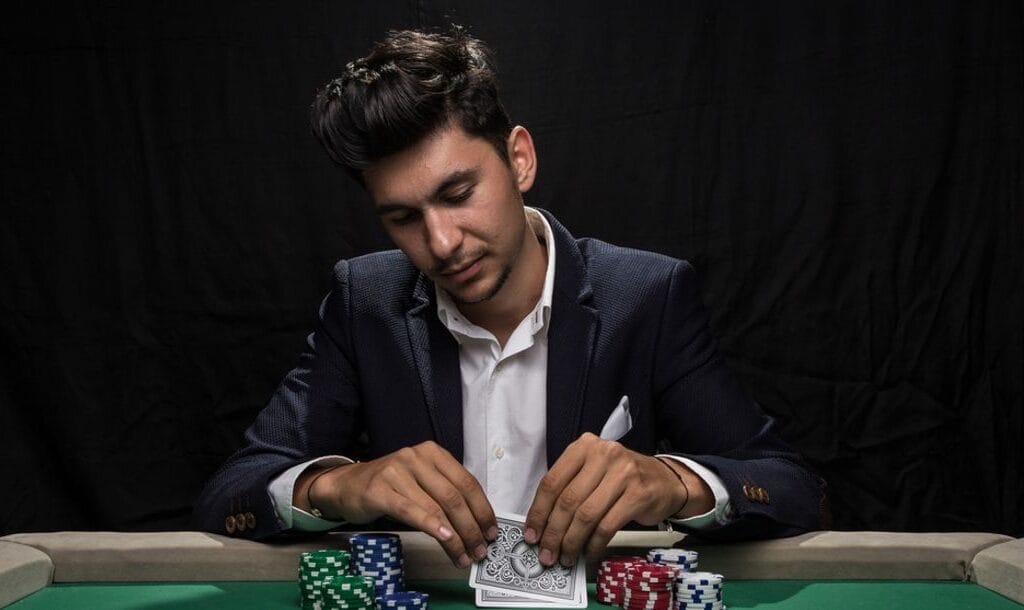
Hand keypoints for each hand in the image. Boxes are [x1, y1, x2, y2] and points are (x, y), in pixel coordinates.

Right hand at [296, 441, 497, 567]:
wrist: (347, 485)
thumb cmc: (390, 485)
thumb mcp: (421, 482)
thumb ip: (446, 495)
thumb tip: (476, 525)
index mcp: (433, 453)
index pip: (467, 482)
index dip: (483, 509)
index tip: (491, 532)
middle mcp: (416, 457)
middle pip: (454, 497)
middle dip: (472, 528)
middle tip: (480, 550)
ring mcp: (397, 471)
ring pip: (436, 507)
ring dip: (455, 536)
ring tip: (463, 555)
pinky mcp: (380, 490)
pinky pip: (411, 511)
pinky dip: (431, 526)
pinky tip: (444, 539)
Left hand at [523, 432, 711, 566]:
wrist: (664, 480)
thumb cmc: (621, 478)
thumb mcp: (592, 471)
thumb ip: (569, 488)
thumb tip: (542, 524)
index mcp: (584, 446)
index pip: (552, 481)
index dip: (538, 512)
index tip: (531, 534)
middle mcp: (603, 455)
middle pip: (567, 500)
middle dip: (553, 532)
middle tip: (546, 553)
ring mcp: (623, 473)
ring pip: (586, 515)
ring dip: (572, 542)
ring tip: (566, 557)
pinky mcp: (638, 494)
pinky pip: (607, 526)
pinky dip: (594, 544)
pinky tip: (588, 553)